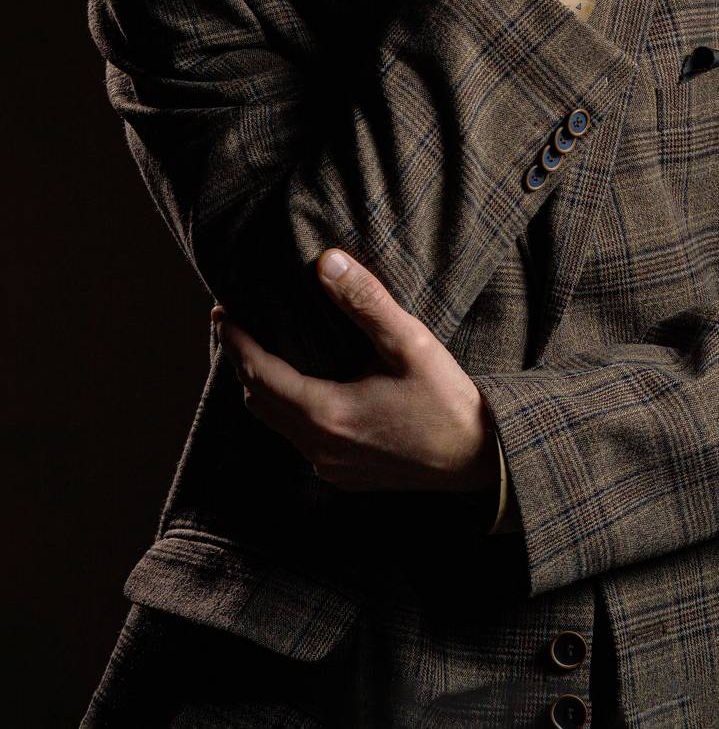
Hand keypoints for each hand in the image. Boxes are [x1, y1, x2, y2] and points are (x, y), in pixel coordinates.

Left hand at [210, 250, 498, 493]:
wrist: (480, 457)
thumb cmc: (447, 400)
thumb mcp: (410, 342)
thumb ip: (366, 301)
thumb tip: (326, 261)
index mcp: (327, 413)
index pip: (257, 374)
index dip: (235, 342)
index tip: (221, 311)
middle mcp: (319, 447)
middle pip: (257, 400)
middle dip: (239, 361)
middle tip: (232, 324)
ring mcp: (330, 466)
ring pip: (276, 423)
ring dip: (261, 386)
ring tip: (260, 349)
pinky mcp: (345, 474)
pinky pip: (299, 439)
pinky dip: (286, 408)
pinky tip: (301, 386)